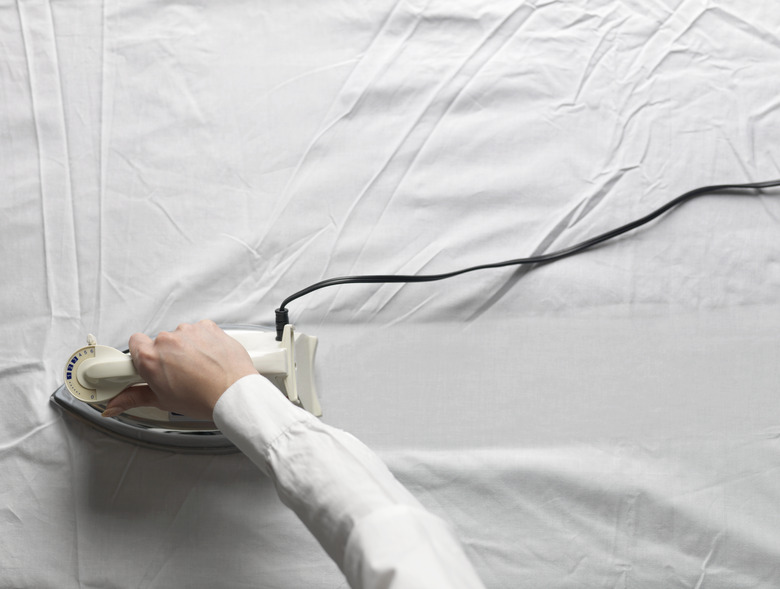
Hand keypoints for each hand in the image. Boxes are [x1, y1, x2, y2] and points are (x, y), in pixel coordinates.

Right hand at [103, 320, 256, 419]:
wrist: (234, 392)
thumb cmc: (203, 398)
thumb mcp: (162, 401)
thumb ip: (133, 398)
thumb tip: (114, 405)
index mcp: (150, 357)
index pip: (134, 343)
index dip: (141, 354)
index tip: (148, 363)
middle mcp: (167, 340)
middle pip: (160, 342)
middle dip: (167, 356)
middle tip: (179, 374)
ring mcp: (189, 331)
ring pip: (181, 336)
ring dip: (187, 348)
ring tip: (198, 368)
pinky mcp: (208, 327)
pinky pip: (200, 331)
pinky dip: (204, 341)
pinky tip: (210, 358)